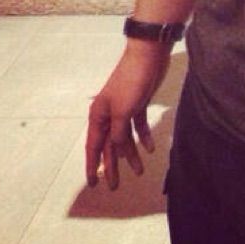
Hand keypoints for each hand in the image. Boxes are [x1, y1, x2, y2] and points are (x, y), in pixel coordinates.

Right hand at [85, 43, 171, 189]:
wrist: (148, 56)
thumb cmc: (132, 82)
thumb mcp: (123, 111)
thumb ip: (118, 133)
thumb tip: (116, 149)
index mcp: (99, 116)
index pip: (93, 147)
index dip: (93, 166)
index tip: (93, 184)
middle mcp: (109, 114)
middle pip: (109, 146)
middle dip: (112, 166)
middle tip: (115, 187)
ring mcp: (124, 110)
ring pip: (125, 138)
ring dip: (131, 154)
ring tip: (140, 171)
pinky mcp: (138, 104)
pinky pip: (138, 126)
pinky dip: (144, 137)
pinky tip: (151, 149)